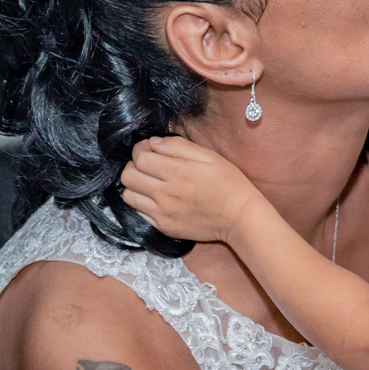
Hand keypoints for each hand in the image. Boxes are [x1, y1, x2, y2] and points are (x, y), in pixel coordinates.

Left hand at [121, 136, 260, 243]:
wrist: (240, 217)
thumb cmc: (229, 183)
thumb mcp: (209, 156)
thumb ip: (179, 146)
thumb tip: (155, 142)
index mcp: (177, 172)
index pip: (139, 157)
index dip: (140, 149)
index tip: (150, 148)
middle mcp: (166, 194)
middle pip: (128, 176)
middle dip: (134, 165)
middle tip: (148, 164)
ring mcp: (163, 213)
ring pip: (128, 196)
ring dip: (135, 185)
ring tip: (150, 182)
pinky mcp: (165, 227)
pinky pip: (139, 213)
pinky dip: (142, 202)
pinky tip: (157, 198)